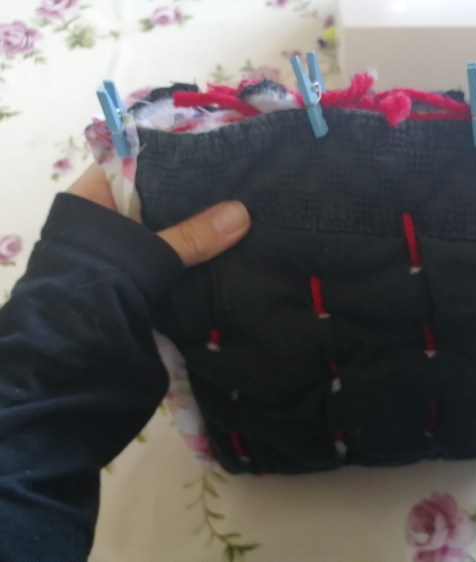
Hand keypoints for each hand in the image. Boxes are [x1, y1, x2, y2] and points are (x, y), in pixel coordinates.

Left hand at [67, 164, 250, 266]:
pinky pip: (169, 248)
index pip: (134, 157)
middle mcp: (106, 212)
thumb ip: (193, 235)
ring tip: (237, 205)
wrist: (75, 342)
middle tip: (233, 178)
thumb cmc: (97, 283)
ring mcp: (122, 242)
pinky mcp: (137, 269)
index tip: (210, 148)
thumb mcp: (146, 254)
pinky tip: (223, 240)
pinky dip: (191, 246)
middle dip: (191, 189)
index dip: (171, 151)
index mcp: (94, 193)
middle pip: (155, 190)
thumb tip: (242, 213)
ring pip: (165, 221)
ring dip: (195, 221)